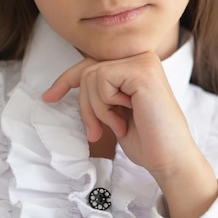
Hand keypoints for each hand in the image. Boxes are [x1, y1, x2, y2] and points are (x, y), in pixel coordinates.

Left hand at [43, 53, 217, 217]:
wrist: (169, 160)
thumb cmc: (147, 141)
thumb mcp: (114, 111)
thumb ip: (100, 92)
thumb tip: (66, 84)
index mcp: (136, 66)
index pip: (91, 64)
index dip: (66, 80)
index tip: (49, 97)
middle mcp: (141, 58)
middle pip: (87, 70)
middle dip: (85, 105)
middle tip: (97, 132)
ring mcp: (143, 61)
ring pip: (90, 76)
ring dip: (97, 109)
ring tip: (118, 125)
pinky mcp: (142, 70)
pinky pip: (102, 79)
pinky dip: (105, 106)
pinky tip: (124, 119)